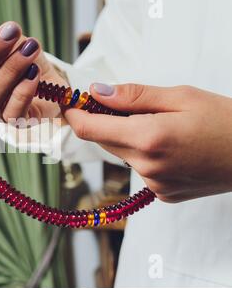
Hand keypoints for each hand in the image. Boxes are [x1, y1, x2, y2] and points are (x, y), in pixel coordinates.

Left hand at [64, 83, 231, 201]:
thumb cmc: (225, 119)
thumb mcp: (180, 96)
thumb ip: (133, 95)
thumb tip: (96, 92)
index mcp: (148, 138)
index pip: (89, 129)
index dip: (74, 114)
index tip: (71, 102)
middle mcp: (146, 166)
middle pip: (103, 141)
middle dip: (104, 121)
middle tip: (124, 104)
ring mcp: (154, 184)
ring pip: (121, 154)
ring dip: (126, 137)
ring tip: (159, 125)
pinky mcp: (162, 194)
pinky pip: (139, 168)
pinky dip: (143, 154)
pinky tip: (170, 146)